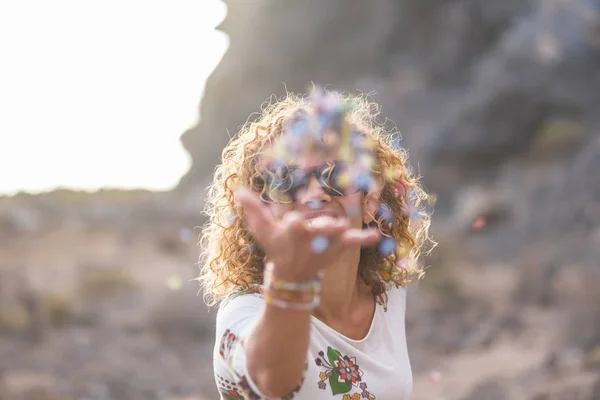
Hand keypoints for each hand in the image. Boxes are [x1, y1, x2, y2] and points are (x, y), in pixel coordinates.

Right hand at [235, 188, 379, 280]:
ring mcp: (327, 243)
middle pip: (318, 227)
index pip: (296, 220)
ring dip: (340, 232)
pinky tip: (376, 235)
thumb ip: (254, 210)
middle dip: (323, 226)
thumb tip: (240, 191)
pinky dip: (364, 239)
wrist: (293, 275)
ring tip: (345, 227)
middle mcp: (311, 237)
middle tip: (329, 226)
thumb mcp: (263, 230)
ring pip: (335, 233)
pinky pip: (353, 242)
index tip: (296, 220)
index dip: (296, 220)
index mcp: (293, 229)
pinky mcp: (339, 248)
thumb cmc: (278, 248)